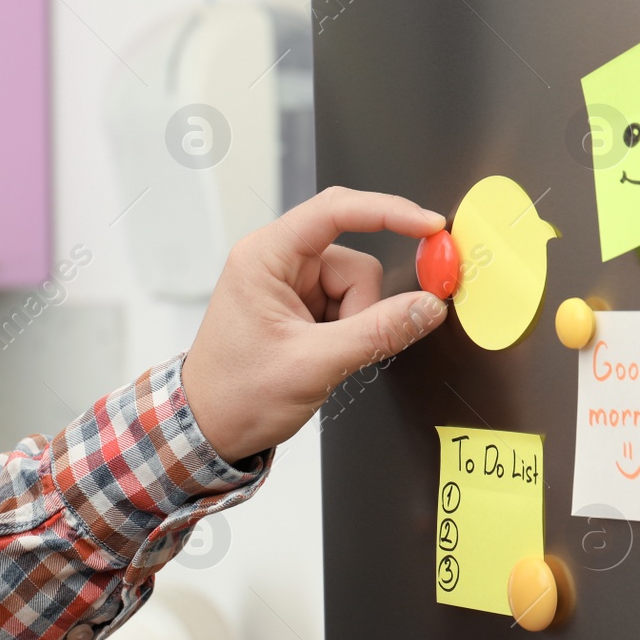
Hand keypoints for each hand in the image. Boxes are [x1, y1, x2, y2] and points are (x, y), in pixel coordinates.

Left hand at [183, 187, 448, 463]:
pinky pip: (350, 306)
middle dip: (363, 307)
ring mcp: (291, 284)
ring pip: (358, 288)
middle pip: (356, 261)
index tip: (430, 227)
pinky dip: (349, 332)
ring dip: (355, 325)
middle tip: (344, 345)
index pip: (337, 210)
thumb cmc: (235, 394)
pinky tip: (323, 353)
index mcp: (265, 256)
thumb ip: (378, 333)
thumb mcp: (313, 364)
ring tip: (322, 356)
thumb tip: (428, 307)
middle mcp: (277, 260)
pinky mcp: (302, 305)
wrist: (210, 429)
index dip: (390, 212)